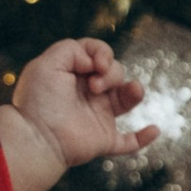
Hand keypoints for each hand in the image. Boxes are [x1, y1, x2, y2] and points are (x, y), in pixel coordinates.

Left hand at [0, 37, 156, 190]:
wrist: (37, 137)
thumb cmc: (39, 100)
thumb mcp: (49, 62)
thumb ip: (73, 48)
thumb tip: (95, 60)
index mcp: (74, 74)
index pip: (97, 54)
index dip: (102, 53)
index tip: (95, 64)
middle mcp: (87, 94)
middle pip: (115, 72)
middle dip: (112, 73)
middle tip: (94, 86)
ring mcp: (97, 117)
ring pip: (127, 99)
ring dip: (134, 91)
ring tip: (133, 90)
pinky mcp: (104, 140)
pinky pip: (129, 142)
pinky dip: (143, 137)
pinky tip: (154, 130)